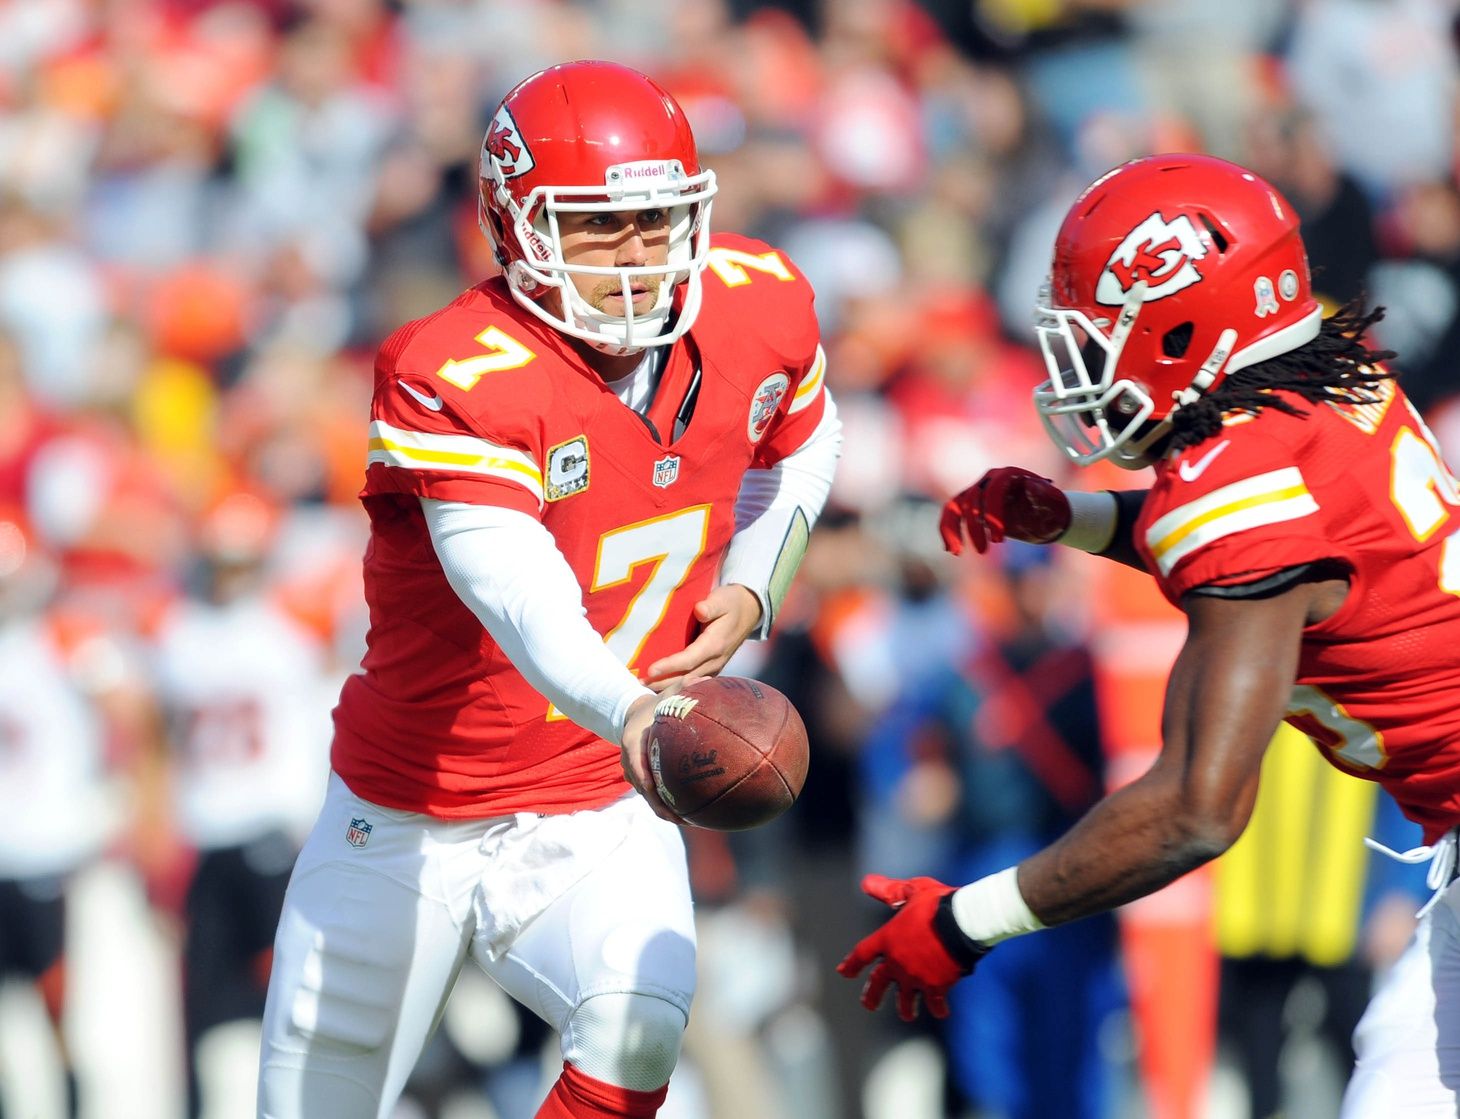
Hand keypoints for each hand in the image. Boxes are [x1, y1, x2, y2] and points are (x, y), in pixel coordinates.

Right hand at [620, 693, 678, 822]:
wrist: (633, 714)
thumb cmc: (655, 703)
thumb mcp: (667, 693)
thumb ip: (685, 686)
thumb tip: (706, 680)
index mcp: (632, 741)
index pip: (634, 762)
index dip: (643, 776)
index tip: (653, 789)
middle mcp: (629, 760)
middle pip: (642, 787)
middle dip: (658, 805)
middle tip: (679, 817)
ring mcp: (634, 771)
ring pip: (647, 796)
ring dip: (663, 810)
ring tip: (687, 820)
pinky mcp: (641, 778)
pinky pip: (653, 794)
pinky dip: (667, 804)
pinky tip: (689, 813)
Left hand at [643, 584, 761, 691]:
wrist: (749, 611)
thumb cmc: (731, 602)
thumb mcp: (723, 599)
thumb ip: (711, 605)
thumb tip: (700, 610)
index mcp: (715, 644)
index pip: (689, 659)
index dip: (669, 666)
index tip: (650, 670)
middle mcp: (715, 660)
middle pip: (687, 677)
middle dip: (663, 681)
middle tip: (640, 682)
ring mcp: (715, 666)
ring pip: (690, 682)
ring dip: (669, 686)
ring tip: (647, 686)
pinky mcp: (713, 668)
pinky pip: (695, 681)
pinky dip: (679, 685)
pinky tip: (663, 685)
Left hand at [836, 874, 988, 1020]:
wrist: (962, 923)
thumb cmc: (937, 903)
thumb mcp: (911, 891)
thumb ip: (889, 891)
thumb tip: (865, 883)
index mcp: (887, 939)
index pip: (862, 954)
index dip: (852, 963)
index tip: (844, 972)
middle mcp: (897, 961)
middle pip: (879, 982)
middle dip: (872, 995)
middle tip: (869, 1005)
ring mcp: (916, 976)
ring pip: (905, 999)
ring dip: (905, 1008)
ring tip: (907, 1014)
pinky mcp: (936, 986)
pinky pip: (935, 1003)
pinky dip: (937, 1008)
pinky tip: (941, 1012)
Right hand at [939, 467, 1070, 555]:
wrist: (1046, 514)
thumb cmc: (1051, 508)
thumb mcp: (1053, 503)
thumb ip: (1043, 494)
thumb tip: (1031, 484)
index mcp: (1008, 474)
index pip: (993, 491)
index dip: (992, 515)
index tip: (998, 540)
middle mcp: (989, 479)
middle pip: (971, 500)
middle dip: (974, 528)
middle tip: (983, 552)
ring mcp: (977, 491)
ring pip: (954, 506)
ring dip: (952, 529)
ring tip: (957, 552)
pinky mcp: (970, 504)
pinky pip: (952, 515)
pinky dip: (949, 530)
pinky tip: (952, 549)